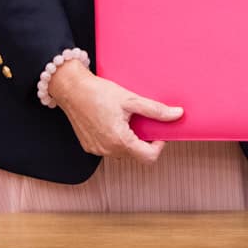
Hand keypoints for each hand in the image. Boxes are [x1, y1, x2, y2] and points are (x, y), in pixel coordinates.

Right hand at [46, 60, 181, 162]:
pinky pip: (109, 149)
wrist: (71, 89)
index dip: (158, 145)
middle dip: (143, 140)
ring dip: (129, 140)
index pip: (149, 158)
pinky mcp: (89, 146)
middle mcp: (107, 150)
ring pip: (122, 153)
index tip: (157, 131)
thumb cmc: (98, 92)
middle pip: (136, 155)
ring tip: (125, 120)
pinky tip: (112, 121)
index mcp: (120, 141)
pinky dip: (115, 139)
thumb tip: (176, 114)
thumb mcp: (131, 99)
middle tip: (140, 121)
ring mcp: (97, 150)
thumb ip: (155, 110)